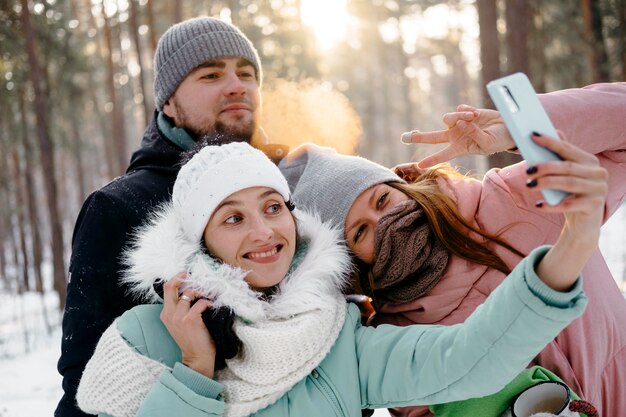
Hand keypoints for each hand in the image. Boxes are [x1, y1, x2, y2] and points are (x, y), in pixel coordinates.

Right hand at [160, 273, 216, 377]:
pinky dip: (207, 302)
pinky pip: (200, 303)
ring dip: (200, 292)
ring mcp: (178, 317)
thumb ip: (181, 308)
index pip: (167, 289)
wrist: (197, 357)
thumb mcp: (180, 322)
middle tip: (192, 276)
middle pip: (169, 286)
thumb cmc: (193, 339)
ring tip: (207, 297)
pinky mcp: (189, 320)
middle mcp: (169, 314)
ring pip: (188, 292)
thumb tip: (191, 290)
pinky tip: (211, 307)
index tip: (188, 277)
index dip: (177, 280)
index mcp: (166, 313)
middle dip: (181, 277)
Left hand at [401, 105, 515, 167]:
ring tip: (474, 118)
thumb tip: (460, 123)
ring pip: (448, 118)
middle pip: (432, 137)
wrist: (508, 128)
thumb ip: (473, 134)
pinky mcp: (464, 112)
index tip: (419, 166)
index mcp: (459, 148)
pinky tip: (477, 115)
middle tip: (404, 137)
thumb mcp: (487, 143)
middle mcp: (455, 136)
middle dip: (418, 137)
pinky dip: (468, 111)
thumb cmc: (498, 141)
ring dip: (459, 117)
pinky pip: (460, 109)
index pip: (442, 155)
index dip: (431, 160)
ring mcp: (458, 124)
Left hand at [530, 133, 607, 290]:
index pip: (568, 149)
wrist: (584, 224)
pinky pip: (569, 205)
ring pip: (568, 183)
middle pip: (567, 167)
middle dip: (545, 167)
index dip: (550, 142)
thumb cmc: (571, 195)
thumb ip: (562, 156)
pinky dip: (551, 205)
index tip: (532, 136)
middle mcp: (599, 173)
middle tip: (527, 170)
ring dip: (546, 183)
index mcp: (591, 162)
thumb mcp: (566, 176)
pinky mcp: (594, 206)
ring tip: (528, 185)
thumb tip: (556, 131)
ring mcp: (599, 190)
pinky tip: (538, 205)